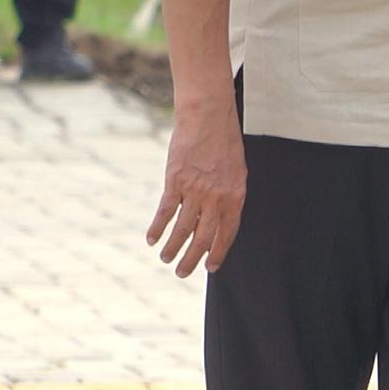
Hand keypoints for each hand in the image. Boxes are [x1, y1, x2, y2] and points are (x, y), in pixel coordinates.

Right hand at [147, 103, 245, 277]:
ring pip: (183, 228)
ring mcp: (195, 190)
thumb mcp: (237, 171)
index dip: (219, 252)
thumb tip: (220, 220)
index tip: (210, 267)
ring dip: (173, 248)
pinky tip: (152, 240)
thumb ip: (229, 196)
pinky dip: (157, 228)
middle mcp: (216, 197)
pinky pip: (165, 211)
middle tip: (182, 273)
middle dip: (192, 259)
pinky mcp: (176, 181)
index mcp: (235, 196)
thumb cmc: (224, 141)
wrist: (208, 116)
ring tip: (167, 260)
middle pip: (203, 237)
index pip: (228, 233)